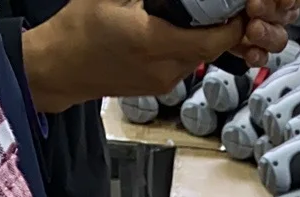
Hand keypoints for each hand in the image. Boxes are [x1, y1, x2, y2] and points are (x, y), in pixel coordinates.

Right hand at [23, 0, 296, 112]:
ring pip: (198, 57)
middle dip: (223, 28)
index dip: (233, 25)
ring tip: (204, 14)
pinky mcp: (157, 86)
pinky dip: (189, 45)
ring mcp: (161, 81)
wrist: (58, 68)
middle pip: (210, 49)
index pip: (211, 40)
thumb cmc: (77, 29)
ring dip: (206, 37)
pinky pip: (183, 63)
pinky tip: (180, 28)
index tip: (241, 7)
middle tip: (228, 5)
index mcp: (152, 42)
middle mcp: (162, 69)